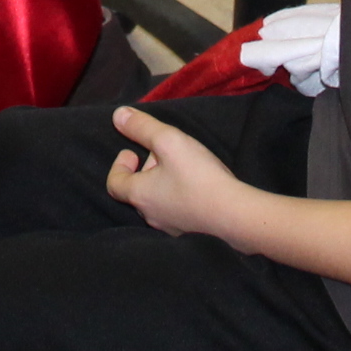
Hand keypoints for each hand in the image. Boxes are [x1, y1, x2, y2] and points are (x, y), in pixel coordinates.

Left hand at [107, 109, 249, 240]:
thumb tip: (117, 115)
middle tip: (165, 153)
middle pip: (138, 190)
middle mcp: (151, 216)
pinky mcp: (191, 234)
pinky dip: (180, 197)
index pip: (114, 184)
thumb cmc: (199, 177)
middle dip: (147, 169)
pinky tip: (199, 187)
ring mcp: (171, 228)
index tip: (132, 151)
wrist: (236, 216)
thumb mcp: (169, 141)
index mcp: (140, 196)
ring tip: (184, 167)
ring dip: (164, 182)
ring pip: (158, 202)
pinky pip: (177, 212)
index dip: (119, 166)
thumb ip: (143, 127)